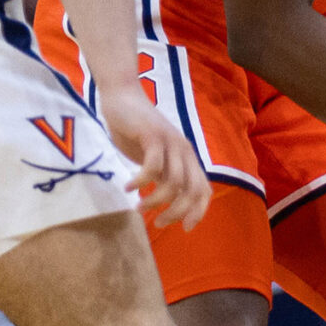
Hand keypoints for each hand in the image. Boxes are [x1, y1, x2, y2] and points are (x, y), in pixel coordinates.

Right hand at [99, 93, 208, 231]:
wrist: (122, 97)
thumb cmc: (136, 130)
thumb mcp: (154, 158)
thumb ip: (163, 176)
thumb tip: (167, 203)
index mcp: (188, 158)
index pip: (204, 190)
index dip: (199, 212)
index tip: (183, 228)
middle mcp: (184, 151)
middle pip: (192, 191)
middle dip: (176, 212)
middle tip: (156, 222)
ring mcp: (170, 142)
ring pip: (173, 182)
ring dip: (155, 201)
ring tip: (138, 206)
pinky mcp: (153, 136)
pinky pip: (153, 167)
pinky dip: (141, 181)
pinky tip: (128, 186)